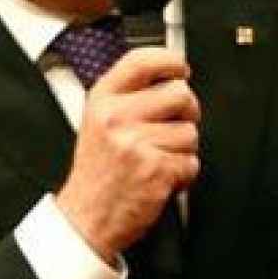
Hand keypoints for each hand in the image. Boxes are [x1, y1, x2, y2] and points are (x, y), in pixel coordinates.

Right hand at [56, 48, 200, 261]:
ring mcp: (136, 143)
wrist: (86, 217)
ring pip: (190, 132)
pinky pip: (191, 162)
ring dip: (183, 150)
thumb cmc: (99, 171)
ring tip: (158, 159)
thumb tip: (172, 77)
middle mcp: (117, 117)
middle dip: (187, 113)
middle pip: (181, 94)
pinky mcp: (155, 170)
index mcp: (102, 100)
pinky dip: (183, 174)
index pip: (142, 60)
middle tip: (173, 128)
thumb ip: (128, 97)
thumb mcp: (99, 122)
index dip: (171, 62)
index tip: (181, 70)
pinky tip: (160, 178)